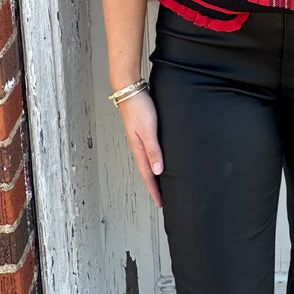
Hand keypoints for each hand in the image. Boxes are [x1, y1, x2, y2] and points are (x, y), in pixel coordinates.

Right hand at [116, 88, 164, 207]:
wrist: (130, 90)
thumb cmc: (139, 107)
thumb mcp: (148, 130)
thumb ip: (153, 149)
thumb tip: (158, 170)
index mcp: (139, 149)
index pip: (148, 175)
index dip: (154, 190)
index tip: (161, 204)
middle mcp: (139, 146)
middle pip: (148, 171)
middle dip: (155, 186)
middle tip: (163, 199)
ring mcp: (140, 139)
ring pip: (149, 161)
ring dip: (155, 174)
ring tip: (163, 183)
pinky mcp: (144, 130)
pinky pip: (151, 151)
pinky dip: (155, 160)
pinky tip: (161, 159)